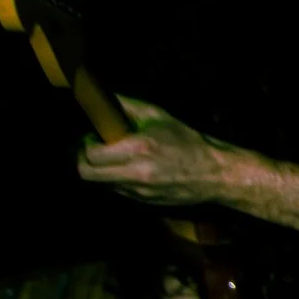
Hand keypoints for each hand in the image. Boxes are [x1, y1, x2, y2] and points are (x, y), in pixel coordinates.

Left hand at [76, 97, 236, 205]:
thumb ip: (126, 105)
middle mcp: (136, 172)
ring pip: (101, 184)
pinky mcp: (145, 202)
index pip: (92, 154)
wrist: (214, 174)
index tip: (93, 137)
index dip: (86, 145)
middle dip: (84, 161)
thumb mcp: (158, 117)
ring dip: (101, 171)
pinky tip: (131, 170)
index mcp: (139, 148)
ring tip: (114, 159)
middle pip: (88, 174)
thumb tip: (100, 97)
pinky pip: (118, 191)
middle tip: (93, 151)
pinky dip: (117, 180)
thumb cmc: (187, 142)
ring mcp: (140, 190)